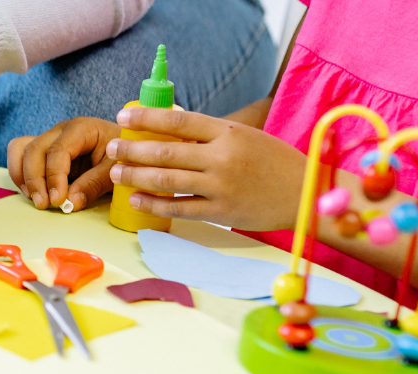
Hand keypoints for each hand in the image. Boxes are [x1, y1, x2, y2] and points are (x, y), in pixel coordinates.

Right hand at [7, 117, 121, 211]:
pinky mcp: (44, 152)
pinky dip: (21, 174)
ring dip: (23, 176)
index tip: (57, 200)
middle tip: (44, 204)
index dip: (54, 177)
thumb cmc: (123, 156)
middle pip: (34, 150)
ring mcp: (49, 139)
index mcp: (81, 128)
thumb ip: (94, 184)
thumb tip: (70, 202)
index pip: (58, 151)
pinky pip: (21, 155)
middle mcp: (60, 131)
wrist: (127, 151)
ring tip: (36, 198)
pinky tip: (33, 192)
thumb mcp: (115, 170)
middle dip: (35, 179)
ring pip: (21, 150)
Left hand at [106, 107, 305, 230]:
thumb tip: (167, 128)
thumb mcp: (245, 136)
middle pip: (166, 151)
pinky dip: (153, 204)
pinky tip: (135, 199)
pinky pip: (178, 208)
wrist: (305, 193)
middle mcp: (222, 158)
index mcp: (229, 133)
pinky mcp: (221, 212)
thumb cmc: (273, 162)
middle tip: (111, 148)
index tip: (124, 117)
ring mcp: (221, 186)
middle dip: (132, 150)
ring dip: (135, 176)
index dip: (147, 117)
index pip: (179, 120)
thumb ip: (210, 134)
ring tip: (115, 172)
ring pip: (167, 180)